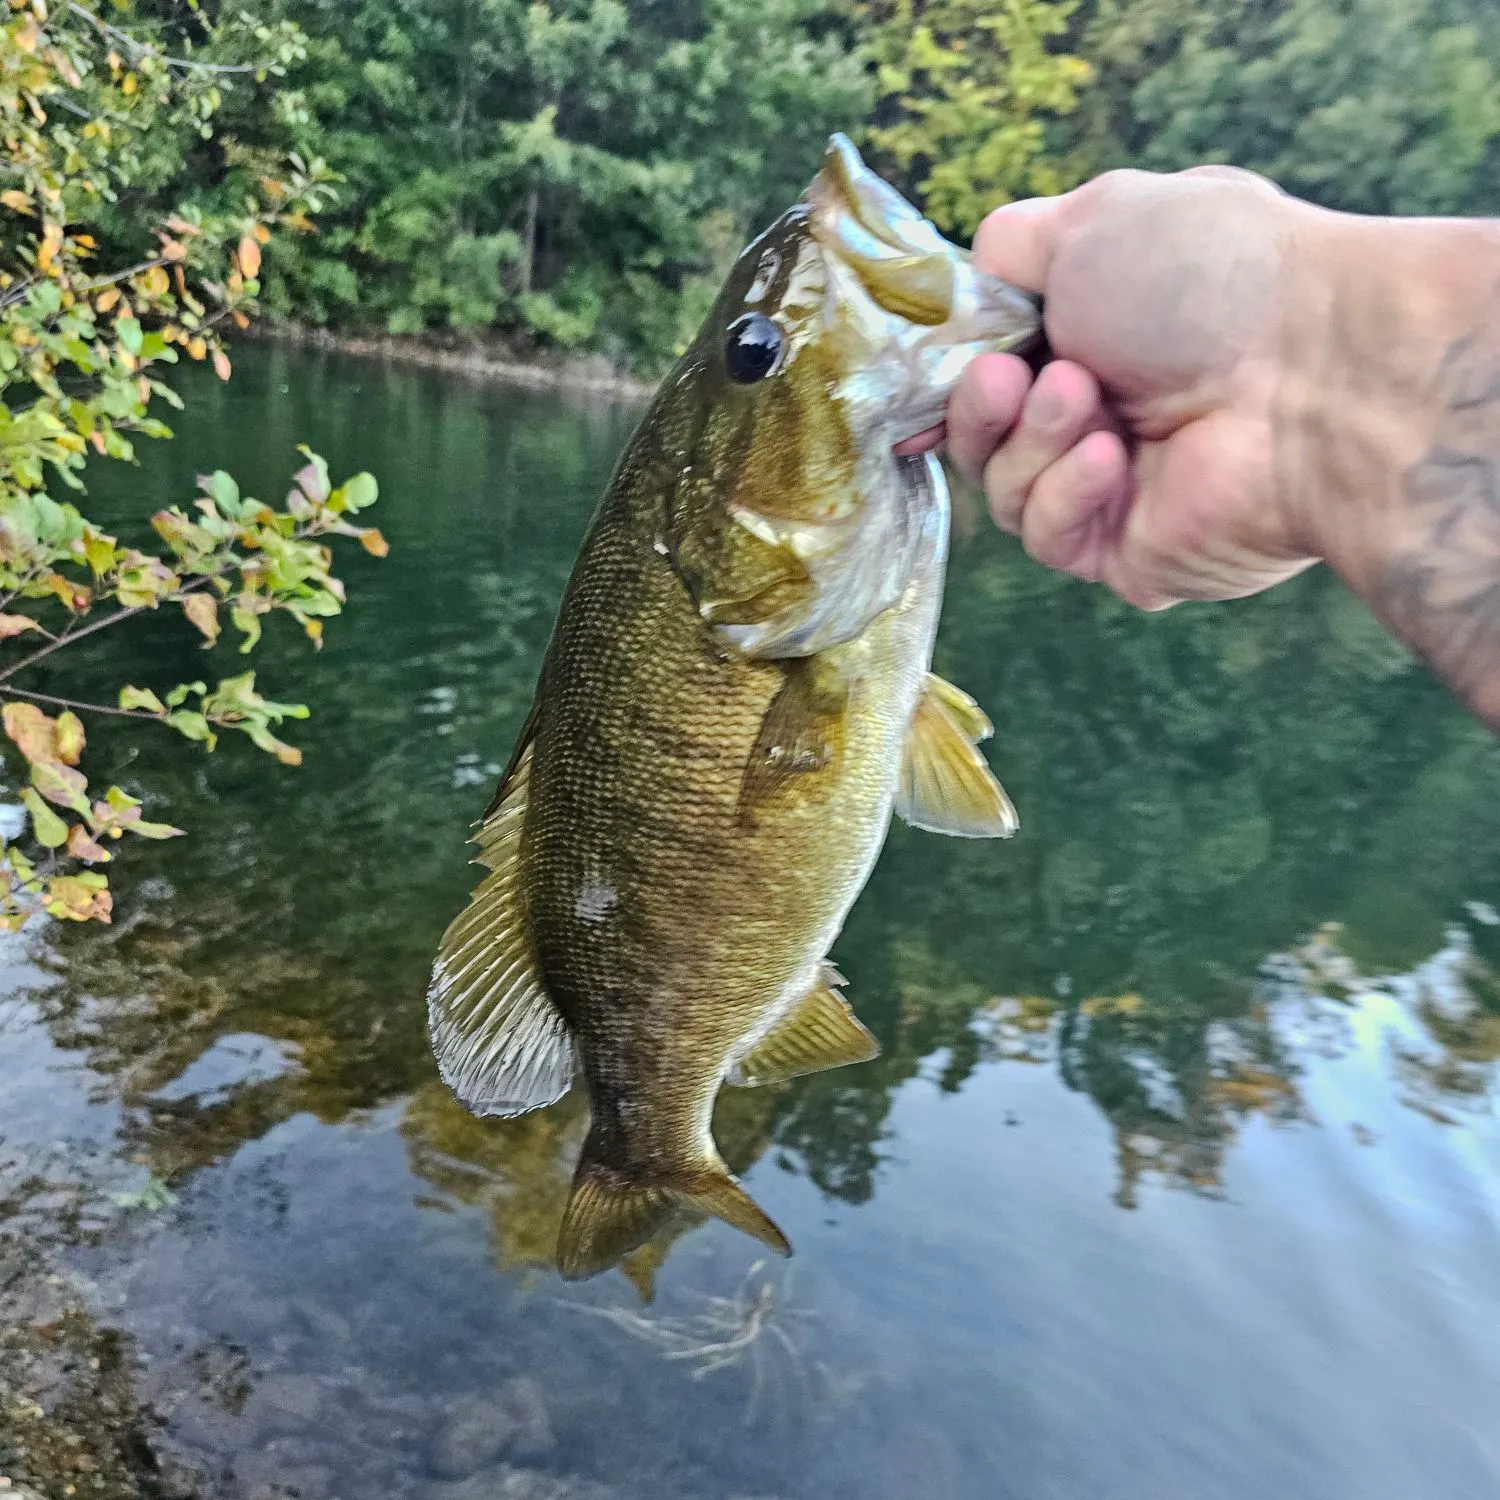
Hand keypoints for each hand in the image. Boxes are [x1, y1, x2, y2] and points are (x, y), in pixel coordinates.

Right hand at [947, 167, 1328, 608]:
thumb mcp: (1094, 220)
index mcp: (1097, 337)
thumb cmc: (1213, 280)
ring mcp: (1114, 491)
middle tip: (1009, 375)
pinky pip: (1050, 537)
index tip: (961, 351)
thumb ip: (1013, 244)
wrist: (1311, 370)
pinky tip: (1115, 457)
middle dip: (982, 406)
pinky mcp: (1127, 555)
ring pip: (1006, 492)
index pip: (988, 370)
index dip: (961, 368)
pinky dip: (1067, 493)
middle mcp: (1104, 414)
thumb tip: (974, 279)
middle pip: (981, 440)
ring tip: (1086, 396)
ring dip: (1033, 440)